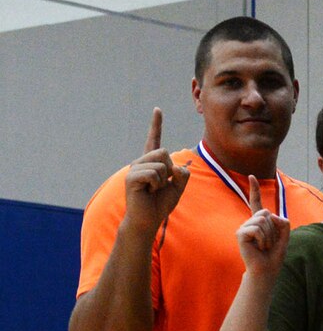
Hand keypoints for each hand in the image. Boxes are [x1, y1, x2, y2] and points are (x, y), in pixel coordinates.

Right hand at [124, 108, 189, 234]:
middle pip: (163, 152)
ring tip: (154, 190)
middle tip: (161, 186)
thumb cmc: (160, 204)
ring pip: (161, 163)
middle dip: (170, 170)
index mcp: (151, 163)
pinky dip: (157, 185)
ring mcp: (134, 169)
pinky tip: (149, 192)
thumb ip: (182, 174)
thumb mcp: (178, 187)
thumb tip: (176, 165)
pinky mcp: (131, 177)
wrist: (148, 220)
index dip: (156, 125)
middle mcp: (140, 162)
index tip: (157, 109)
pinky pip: (154, 174)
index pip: (154, 140)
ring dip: (164, 180)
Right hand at [235, 184, 289, 284]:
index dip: (255, 190)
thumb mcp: (284, 236)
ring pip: (262, 220)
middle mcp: (250, 222)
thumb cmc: (274, 255)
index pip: (257, 203)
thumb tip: (269, 214)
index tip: (251, 176)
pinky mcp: (240, 233)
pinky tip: (259, 247)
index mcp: (260, 222)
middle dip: (274, 229)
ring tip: (264, 246)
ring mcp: (244, 227)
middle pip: (267, 213)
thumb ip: (283, 222)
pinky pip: (256, 228)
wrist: (266, 270)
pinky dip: (263, 239)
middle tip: (269, 243)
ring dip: (269, 236)